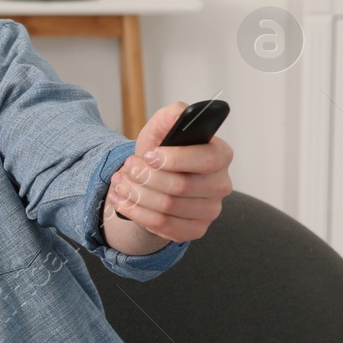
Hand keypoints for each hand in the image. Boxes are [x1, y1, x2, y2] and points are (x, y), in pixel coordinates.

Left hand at [104, 101, 232, 245]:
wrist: (153, 179)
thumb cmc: (162, 152)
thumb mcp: (162, 128)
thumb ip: (172, 115)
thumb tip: (180, 113)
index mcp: (221, 155)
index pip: (205, 159)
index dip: (172, 159)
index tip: (148, 155)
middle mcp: (221, 185)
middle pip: (180, 186)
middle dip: (146, 176)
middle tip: (127, 168)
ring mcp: (210, 210)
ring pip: (167, 207)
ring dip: (136, 194)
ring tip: (120, 181)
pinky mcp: (195, 230)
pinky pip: (162, 226)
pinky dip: (135, 212)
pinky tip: (122, 200)